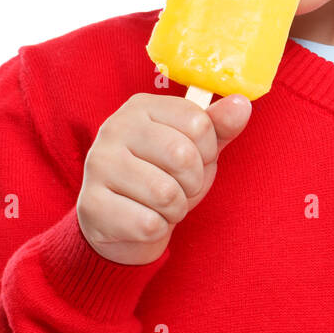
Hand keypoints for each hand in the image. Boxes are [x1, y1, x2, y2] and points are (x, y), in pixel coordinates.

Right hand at [77, 92, 250, 264]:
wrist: (123, 226)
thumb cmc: (164, 178)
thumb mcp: (197, 149)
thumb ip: (219, 126)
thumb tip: (241, 103)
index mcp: (141, 107)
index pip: (199, 123)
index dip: (207, 151)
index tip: (194, 160)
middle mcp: (114, 128)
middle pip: (182, 156)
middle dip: (193, 182)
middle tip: (179, 187)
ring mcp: (98, 165)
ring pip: (166, 193)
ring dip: (176, 209)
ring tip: (162, 205)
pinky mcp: (91, 204)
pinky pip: (148, 223)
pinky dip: (158, 229)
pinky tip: (143, 221)